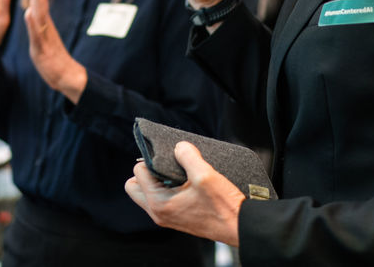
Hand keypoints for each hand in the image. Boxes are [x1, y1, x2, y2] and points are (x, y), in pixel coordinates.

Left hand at [23, 0, 86, 102]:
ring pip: (40, 12)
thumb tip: (29, 9)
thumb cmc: (51, 57)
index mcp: (43, 19)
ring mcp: (44, 34)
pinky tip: (28, 13)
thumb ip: (35, 22)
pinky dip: (32, 24)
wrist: (64, 76)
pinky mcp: (41, 48)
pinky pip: (36, 34)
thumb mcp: (39, 36)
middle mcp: (45, 23)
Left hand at [125, 141, 245, 245]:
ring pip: (147, 192)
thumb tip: (178, 146)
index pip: (137, 172)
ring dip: (157, 180)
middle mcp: (158, 213)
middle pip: (134, 186)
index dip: (152, 159)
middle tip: (168, 165)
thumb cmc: (223, 206)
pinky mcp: (176, 217)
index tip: (171, 158)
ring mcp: (166, 217)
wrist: (239, 226)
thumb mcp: (205, 175)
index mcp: (159, 203)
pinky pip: (160, 198)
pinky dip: (167, 188)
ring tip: (179, 173)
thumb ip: (188, 155)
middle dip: (147, 171)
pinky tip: (186, 182)